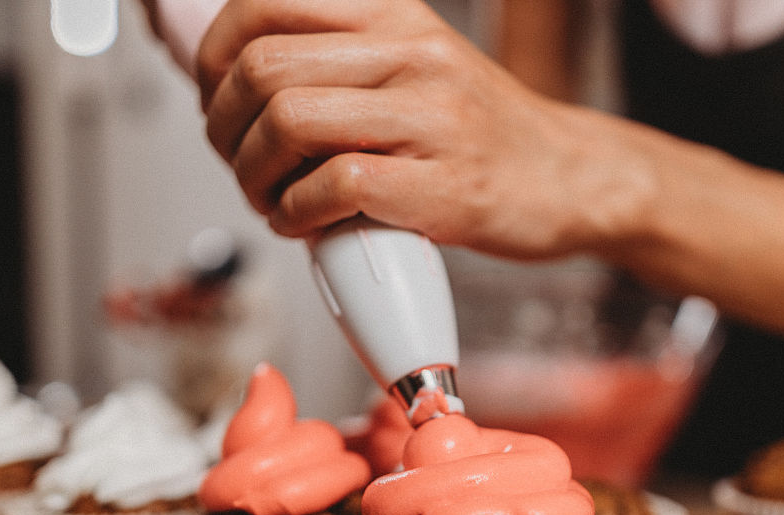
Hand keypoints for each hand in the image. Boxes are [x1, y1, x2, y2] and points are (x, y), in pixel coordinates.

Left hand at [197, 0, 651, 257]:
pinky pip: (333, 187)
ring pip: (289, 121)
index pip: (263, 2)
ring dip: (253, 175)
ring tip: (270, 198)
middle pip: (262, 67)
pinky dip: (295, 215)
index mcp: (394, 15)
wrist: (570, 179)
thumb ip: (341, 57)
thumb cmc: (481, 134)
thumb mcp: (415, 63)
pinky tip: (304, 224)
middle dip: (223, 127)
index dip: (213, 57)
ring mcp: (429, 118)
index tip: (216, 98)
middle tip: (238, 161)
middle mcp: (411, 52)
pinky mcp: (441, 187)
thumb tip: (239, 76)